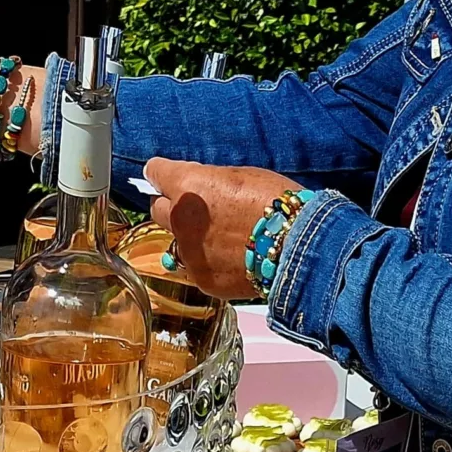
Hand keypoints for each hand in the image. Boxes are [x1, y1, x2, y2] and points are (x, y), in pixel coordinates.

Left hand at [145, 159, 302, 298]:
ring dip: (191, 238)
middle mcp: (180, 221)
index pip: (155, 172)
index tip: (163, 175)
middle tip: (194, 208)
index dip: (162, 173)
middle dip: (171, 206)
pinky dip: (210, 262)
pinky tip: (233, 258)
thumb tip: (197, 187)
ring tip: (222, 237)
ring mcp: (189, 254)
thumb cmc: (275, 203)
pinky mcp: (201, 279)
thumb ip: (209, 182)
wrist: (296, 246)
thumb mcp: (241, 176)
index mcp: (188, 187)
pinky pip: (197, 267)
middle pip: (158, 210)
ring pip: (177, 242)